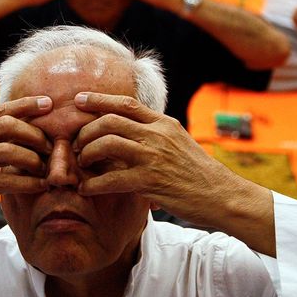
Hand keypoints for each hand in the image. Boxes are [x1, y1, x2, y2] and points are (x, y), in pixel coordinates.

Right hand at [0, 96, 52, 230]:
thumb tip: (7, 139)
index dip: (26, 104)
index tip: (48, 103)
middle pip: (6, 125)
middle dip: (34, 132)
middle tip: (50, 143)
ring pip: (7, 151)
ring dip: (32, 157)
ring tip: (45, 167)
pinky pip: (3, 182)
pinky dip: (26, 183)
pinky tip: (39, 186)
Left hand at [73, 92, 255, 230]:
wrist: (223, 195)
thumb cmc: (199, 173)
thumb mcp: (179, 142)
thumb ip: (156, 135)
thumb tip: (134, 131)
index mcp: (163, 123)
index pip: (125, 103)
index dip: (99, 100)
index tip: (79, 100)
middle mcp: (157, 134)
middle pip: (110, 120)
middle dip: (85, 130)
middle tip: (74, 142)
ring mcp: (153, 156)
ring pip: (107, 143)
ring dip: (86, 153)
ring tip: (81, 163)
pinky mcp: (150, 181)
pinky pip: (111, 179)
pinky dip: (93, 184)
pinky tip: (87, 188)